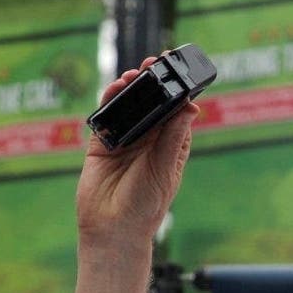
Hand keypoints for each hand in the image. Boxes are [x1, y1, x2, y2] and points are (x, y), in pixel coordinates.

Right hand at [76, 56, 199, 250]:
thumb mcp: (164, 168)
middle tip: (154, 63)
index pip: (176, 111)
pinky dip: (109, 100)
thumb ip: (173, 136)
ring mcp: (125, 140)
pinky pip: (106, 116)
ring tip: (134, 75)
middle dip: (152, 82)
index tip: (179, 69)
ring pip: (128, 106)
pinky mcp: (102, 144)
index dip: (178, 89)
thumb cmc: (146, 205)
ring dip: (131, 88)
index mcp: (171, 145)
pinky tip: (115, 88)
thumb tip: (191, 107)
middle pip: (152, 103)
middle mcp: (149, 140)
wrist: (113, 229)